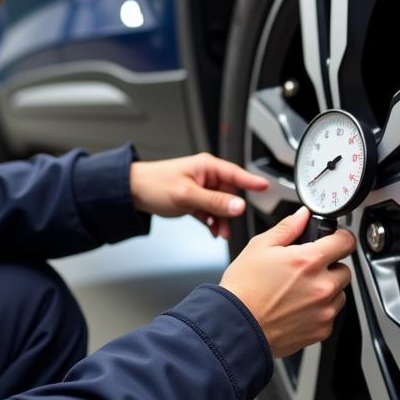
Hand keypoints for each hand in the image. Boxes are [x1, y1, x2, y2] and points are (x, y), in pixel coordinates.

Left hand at [129, 153, 268, 237]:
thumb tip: (238, 205)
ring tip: (221, 232)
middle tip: (232, 224)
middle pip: (229, 194)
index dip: (252, 182)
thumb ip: (214, 202)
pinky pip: (209, 211)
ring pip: (220, 206)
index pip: (236, 174)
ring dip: (221, 219)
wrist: (132, 192)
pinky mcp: (193, 200)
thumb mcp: (187, 195)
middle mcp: (206, 176)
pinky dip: (212, 221)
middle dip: (232, 211)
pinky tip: (212, 230)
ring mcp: (200, 188)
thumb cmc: (155, 184)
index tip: (267, 187)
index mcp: (207, 167)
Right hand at [220, 207, 355, 357]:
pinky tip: (298, 307)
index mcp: (309, 261)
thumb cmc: (244, 289)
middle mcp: (322, 286)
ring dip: (327, 289)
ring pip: (340, 293)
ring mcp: (324, 310)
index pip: (346, 242)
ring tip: (300, 290)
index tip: (335, 240)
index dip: (340, 238)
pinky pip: (331, 314)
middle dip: (329, 266)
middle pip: (344, 269)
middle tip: (306, 270)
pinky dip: (320, 310)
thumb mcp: (259, 247)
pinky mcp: (322, 330)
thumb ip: (287, 228)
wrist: (237, 325)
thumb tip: (302, 216)